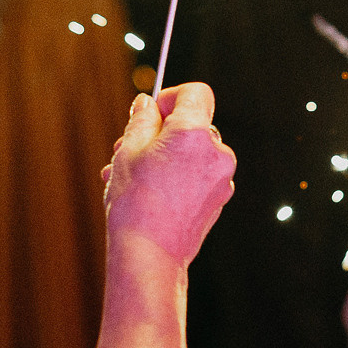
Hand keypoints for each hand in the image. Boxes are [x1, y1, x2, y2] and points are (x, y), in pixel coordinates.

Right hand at [103, 83, 234, 265]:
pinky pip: (197, 175)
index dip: (172, 96)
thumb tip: (148, 105)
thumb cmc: (135, 201)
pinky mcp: (219, 199)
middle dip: (160, 132)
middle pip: (192, 124)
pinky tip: (148, 192)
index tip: (152, 112)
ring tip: (128, 176)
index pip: (196, 92)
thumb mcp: (129, 151)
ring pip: (191, 152)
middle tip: (125, 148)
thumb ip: (142, 120)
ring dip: (163, 156)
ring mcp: (221, 178)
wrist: (150, 255)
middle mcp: (217, 152)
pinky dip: (176, 176)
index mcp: (194, 133)